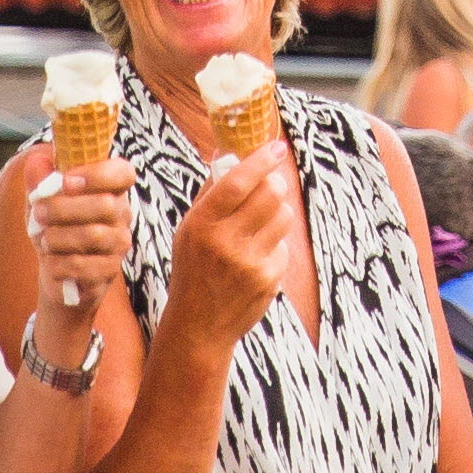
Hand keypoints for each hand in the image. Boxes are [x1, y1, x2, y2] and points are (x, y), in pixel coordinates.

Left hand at [25, 149, 133, 320]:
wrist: (57, 271)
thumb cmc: (55, 227)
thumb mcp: (42, 200)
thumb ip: (39, 180)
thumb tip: (36, 162)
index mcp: (110, 189)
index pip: (122, 173)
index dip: (98, 174)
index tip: (65, 181)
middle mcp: (121, 214)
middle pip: (104, 205)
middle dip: (63, 208)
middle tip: (38, 213)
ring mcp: (118, 243)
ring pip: (94, 235)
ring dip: (58, 237)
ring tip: (44, 238)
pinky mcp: (109, 270)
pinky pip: (84, 265)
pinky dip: (59, 263)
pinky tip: (51, 261)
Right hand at [161, 140, 293, 351]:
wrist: (199, 325)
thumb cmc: (193, 269)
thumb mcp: (189, 230)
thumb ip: (210, 193)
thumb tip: (230, 153)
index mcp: (201, 225)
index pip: (236, 183)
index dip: (260, 160)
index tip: (276, 146)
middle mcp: (225, 243)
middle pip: (270, 193)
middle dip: (274, 183)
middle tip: (270, 184)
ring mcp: (250, 262)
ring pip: (284, 215)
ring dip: (278, 211)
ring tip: (260, 223)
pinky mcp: (269, 279)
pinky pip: (284, 245)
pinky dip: (274, 244)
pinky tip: (256, 257)